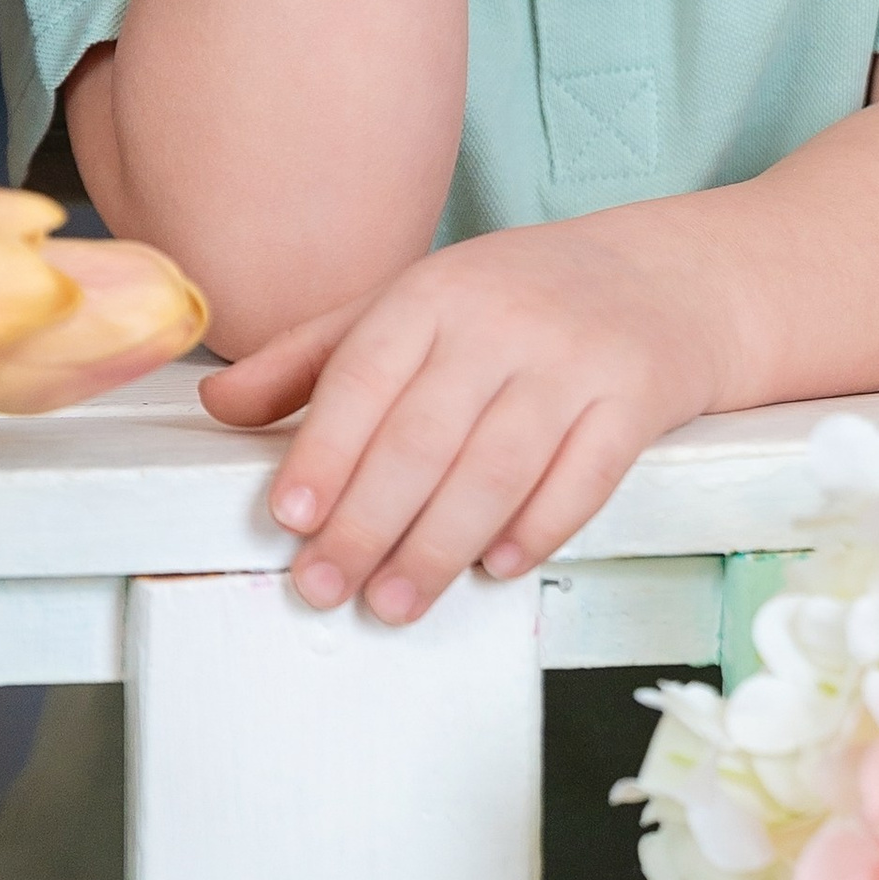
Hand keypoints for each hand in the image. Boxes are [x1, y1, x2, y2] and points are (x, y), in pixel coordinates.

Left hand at [199, 219, 734, 620]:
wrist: (661, 278)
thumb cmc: (514, 301)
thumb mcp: (410, 306)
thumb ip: (311, 357)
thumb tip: (217, 403)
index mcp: (433, 293)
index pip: (364, 376)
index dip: (323, 452)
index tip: (288, 518)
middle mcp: (502, 320)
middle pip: (424, 436)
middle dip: (368, 523)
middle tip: (325, 586)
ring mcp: (574, 358)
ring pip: (498, 467)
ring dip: (440, 545)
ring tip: (395, 600)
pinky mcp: (636, 396)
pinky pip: (585, 475)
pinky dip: (539, 527)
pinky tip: (496, 565)